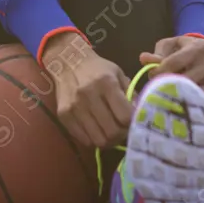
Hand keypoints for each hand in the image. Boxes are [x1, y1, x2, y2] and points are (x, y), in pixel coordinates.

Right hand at [41, 32, 134, 148]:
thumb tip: (140, 115)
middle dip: (121, 135)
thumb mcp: (118, 73)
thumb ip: (130, 94)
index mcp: (107, 83)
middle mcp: (89, 95)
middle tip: (122, 130)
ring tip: (110, 132)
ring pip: (98, 140)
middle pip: (112, 132)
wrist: (66, 61)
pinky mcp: (63, 115)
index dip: (132, 123)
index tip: (133, 121)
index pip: (125, 116)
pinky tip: (96, 130)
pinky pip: (83, 140)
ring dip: (108, 140)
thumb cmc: (97, 68)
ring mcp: (74, 107)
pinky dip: (93, 139)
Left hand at [140, 36, 203, 102]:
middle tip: (157, 88)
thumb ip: (157, 54)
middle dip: (168, 85)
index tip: (152, 75)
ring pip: (194, 92)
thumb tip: (144, 59)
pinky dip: (190, 104)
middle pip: (185, 79)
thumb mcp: (169, 46)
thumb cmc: (181, 50)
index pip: (174, 62)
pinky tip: (179, 105)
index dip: (159, 71)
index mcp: (199, 47)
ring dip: (177, 96)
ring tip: (166, 97)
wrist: (202, 56)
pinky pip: (203, 102)